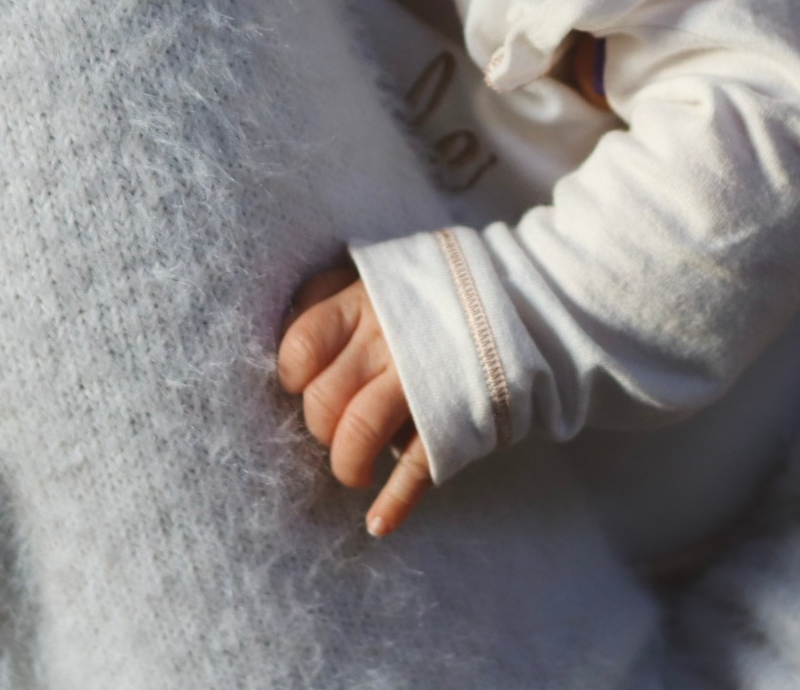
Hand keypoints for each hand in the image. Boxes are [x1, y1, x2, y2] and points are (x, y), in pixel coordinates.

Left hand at [277, 267, 433, 536]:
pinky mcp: (453, 419)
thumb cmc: (423, 296)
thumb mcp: (373, 276)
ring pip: (359, 434)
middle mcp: (388, 341)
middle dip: (319, 426)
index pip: (302, 346)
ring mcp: (421, 382)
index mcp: (362, 303)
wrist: (514, 303)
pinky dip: (394, 502)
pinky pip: (416, 468)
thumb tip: (284, 327)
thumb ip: (327, 296)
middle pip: (325, 399)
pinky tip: (377, 523)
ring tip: (353, 472)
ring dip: (346, 465)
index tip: (302, 383)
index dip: (293, 374)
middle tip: (334, 427)